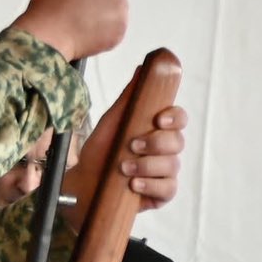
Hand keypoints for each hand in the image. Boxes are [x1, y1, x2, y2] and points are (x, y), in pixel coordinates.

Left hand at [59, 102, 185, 232]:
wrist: (83, 182)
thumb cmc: (101, 150)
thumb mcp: (112, 122)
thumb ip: (129, 98)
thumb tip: (142, 68)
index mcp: (157, 130)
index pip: (178, 118)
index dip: (174, 117)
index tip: (158, 119)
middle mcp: (165, 151)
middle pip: (177, 142)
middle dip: (155, 143)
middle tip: (132, 145)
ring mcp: (164, 172)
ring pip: (172, 165)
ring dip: (146, 165)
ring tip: (123, 167)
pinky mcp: (160, 194)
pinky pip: (168, 188)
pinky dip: (150, 185)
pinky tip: (133, 184)